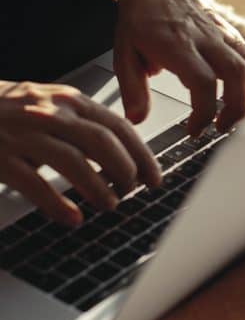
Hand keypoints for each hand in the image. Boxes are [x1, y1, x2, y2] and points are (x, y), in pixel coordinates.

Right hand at [0, 81, 161, 225]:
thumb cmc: (5, 109)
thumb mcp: (48, 104)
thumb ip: (80, 121)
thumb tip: (119, 150)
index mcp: (67, 100)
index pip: (117, 126)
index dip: (141, 152)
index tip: (154, 174)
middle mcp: (49, 113)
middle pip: (103, 142)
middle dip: (127, 170)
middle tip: (136, 190)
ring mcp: (24, 135)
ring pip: (74, 162)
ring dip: (99, 188)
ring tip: (110, 205)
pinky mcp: (1, 158)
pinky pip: (35, 184)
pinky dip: (57, 205)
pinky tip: (72, 219)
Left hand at [113, 0, 244, 135]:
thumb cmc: (139, 19)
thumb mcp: (124, 54)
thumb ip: (131, 89)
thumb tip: (136, 119)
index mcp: (177, 44)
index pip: (203, 82)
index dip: (204, 113)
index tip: (193, 130)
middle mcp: (204, 38)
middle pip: (236, 74)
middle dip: (236, 109)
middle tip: (222, 129)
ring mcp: (220, 34)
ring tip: (237, 120)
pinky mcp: (229, 33)